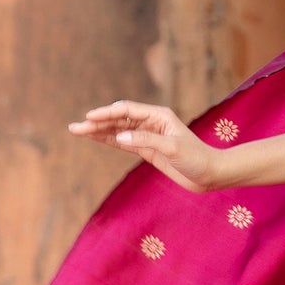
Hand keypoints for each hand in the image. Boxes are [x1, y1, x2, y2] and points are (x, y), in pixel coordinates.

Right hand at [68, 101, 221, 192]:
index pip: (127, 110)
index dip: (107, 113)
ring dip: (98, 131)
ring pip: (118, 130)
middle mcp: (152, 123)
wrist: (209, 174)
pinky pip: (123, 142)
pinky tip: (94, 138)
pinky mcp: (147, 149)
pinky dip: (108, 140)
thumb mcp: (172, 148)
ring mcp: (148, 136)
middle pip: (118, 119)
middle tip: (75, 128)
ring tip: (77, 131)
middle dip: (97, 122)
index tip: (90, 118)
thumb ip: (146, 140)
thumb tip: (120, 136)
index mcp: (159, 115)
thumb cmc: (196, 158)